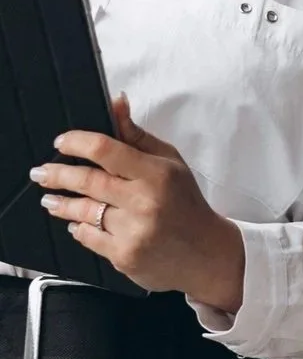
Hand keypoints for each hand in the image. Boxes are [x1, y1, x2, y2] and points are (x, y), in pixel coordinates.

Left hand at [30, 95, 245, 309]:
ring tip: (50, 200)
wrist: (205, 253)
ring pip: (84, 211)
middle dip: (58, 174)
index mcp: (157, 173)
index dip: (77, 142)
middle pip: (88, 181)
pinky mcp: (125, 255)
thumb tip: (116, 103)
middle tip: (41, 172)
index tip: (62, 142)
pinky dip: (79, 229)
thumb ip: (138, 136)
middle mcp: (144, 201)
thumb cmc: (186, 203)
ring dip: (61, 204)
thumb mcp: (171, 163)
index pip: (106, 150)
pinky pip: (89, 237)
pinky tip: (76, 224)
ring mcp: (133, 230)